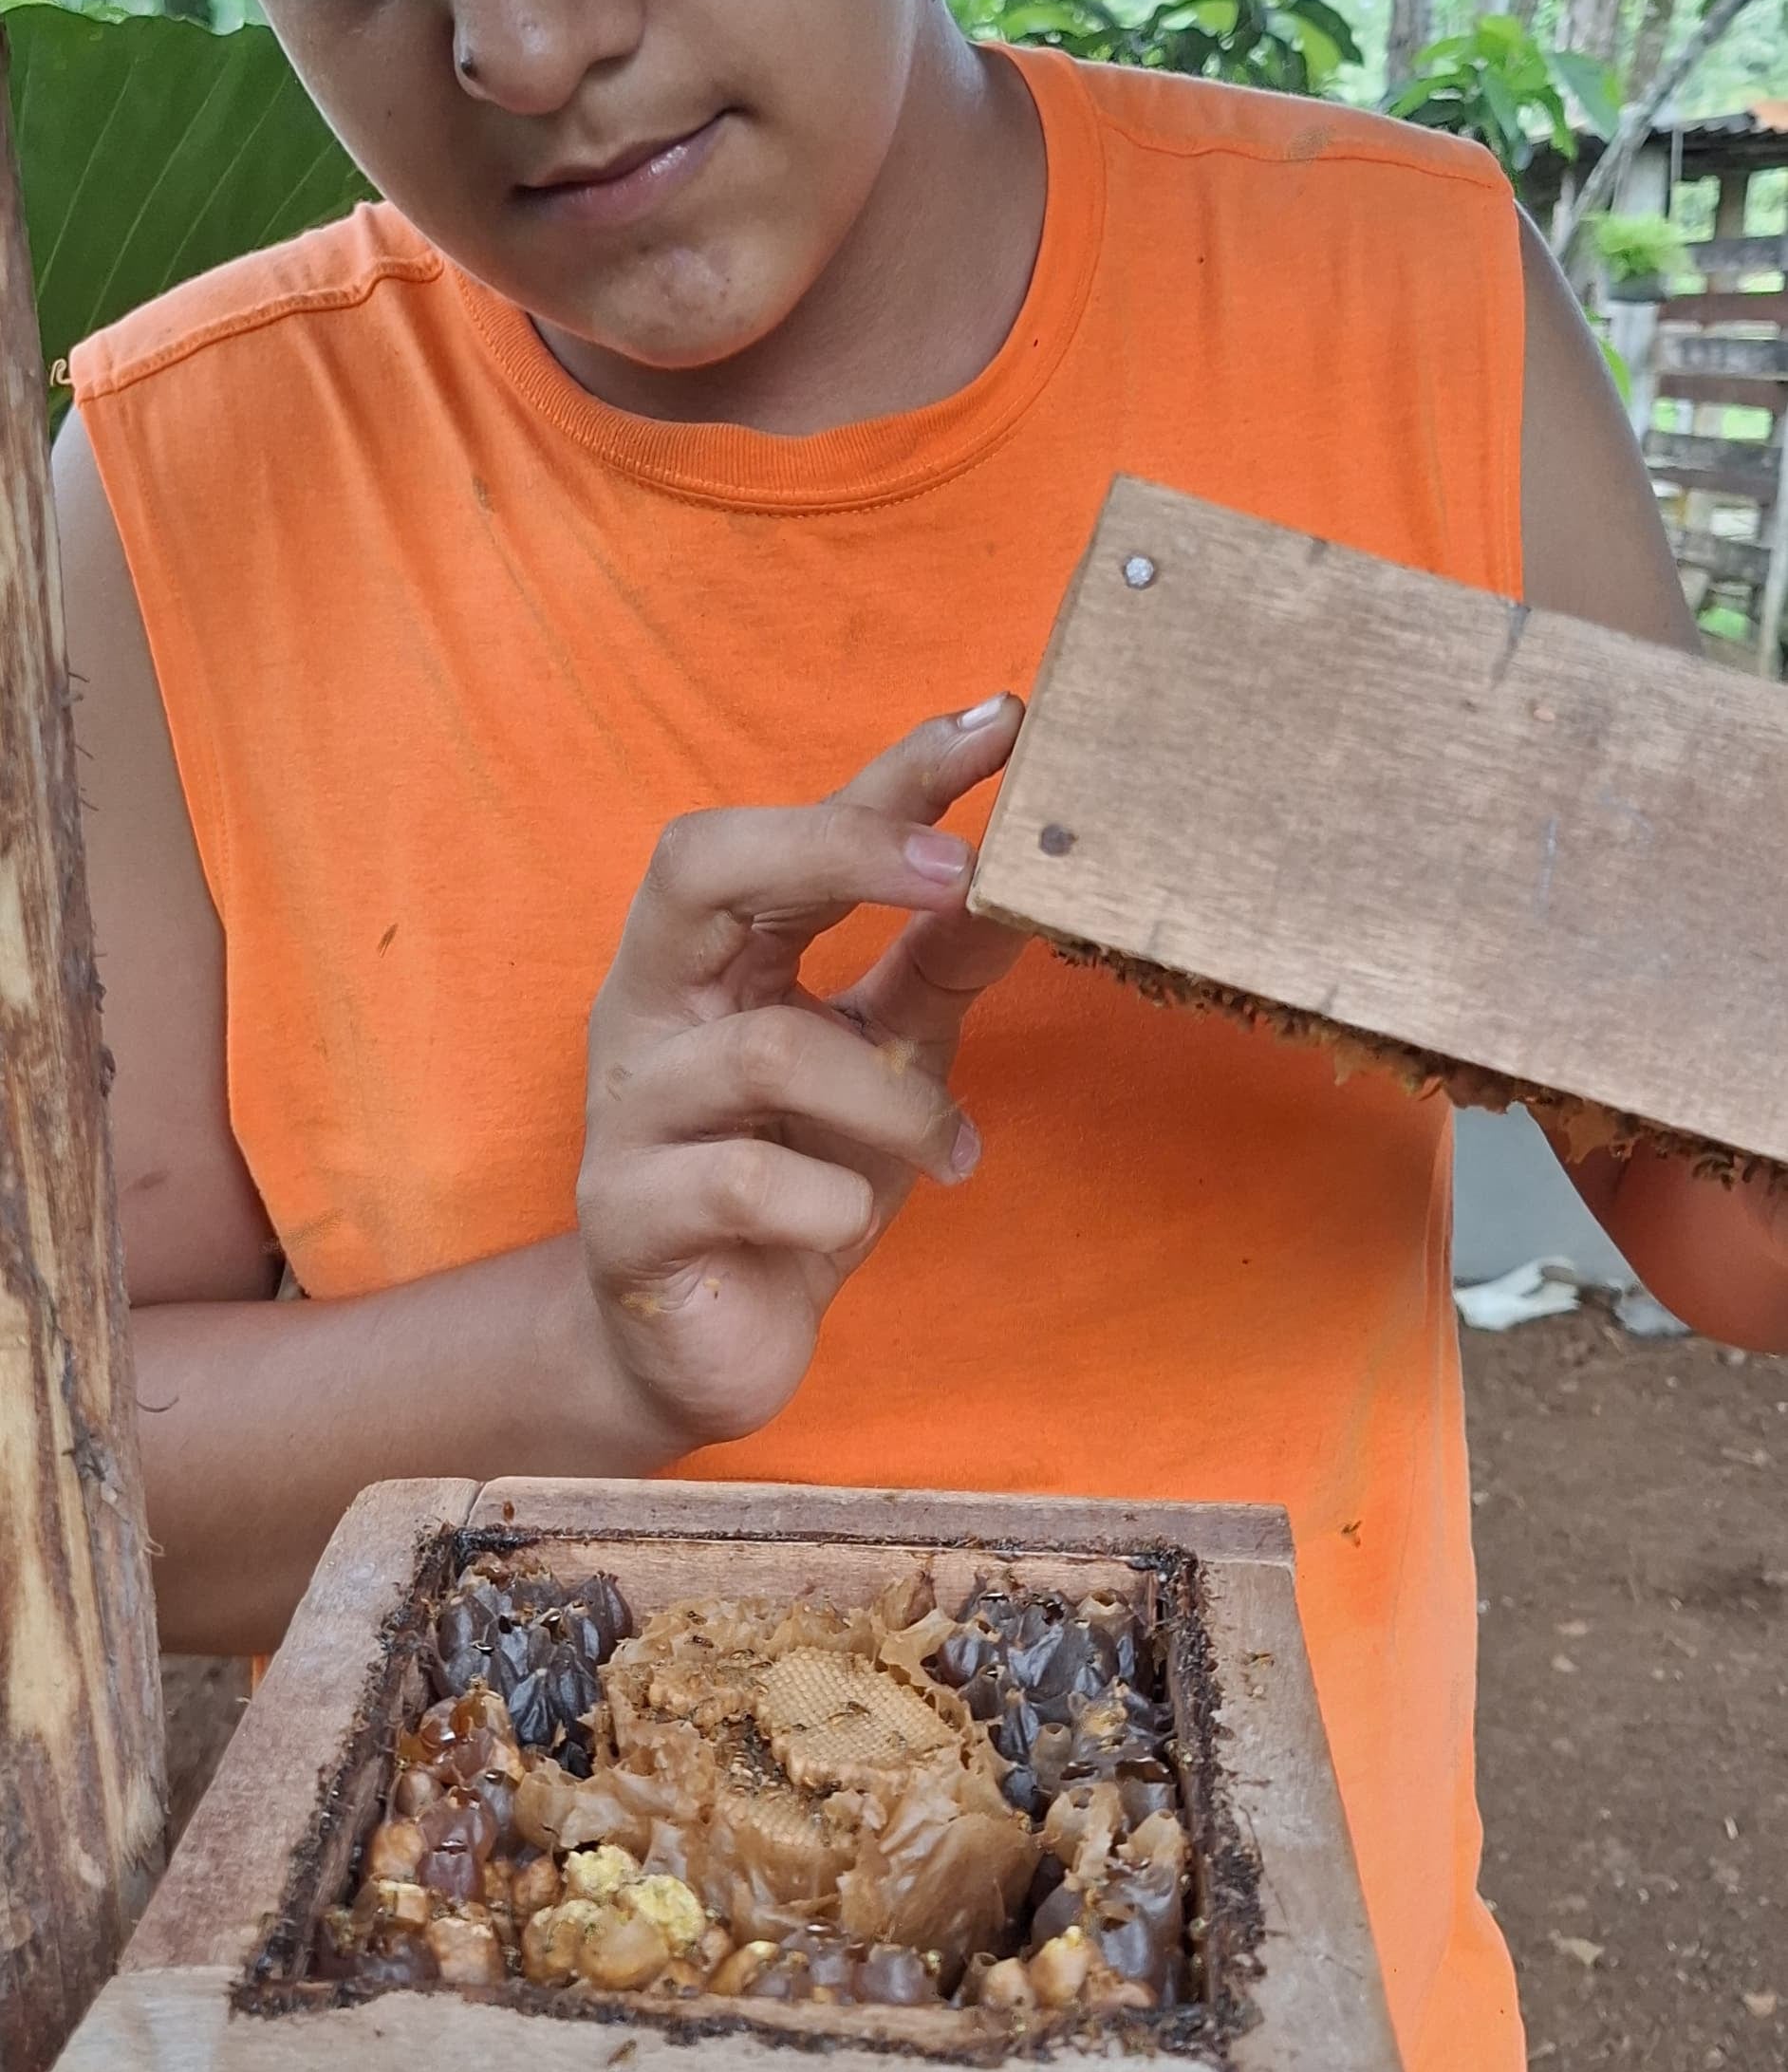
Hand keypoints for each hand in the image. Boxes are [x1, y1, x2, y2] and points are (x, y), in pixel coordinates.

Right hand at [576, 700, 1025, 1453]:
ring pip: (764, 1050)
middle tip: (961, 872)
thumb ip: (941, 963)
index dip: (890, 772)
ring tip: (946, 1147)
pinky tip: (848, 1222)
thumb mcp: (886, 1055)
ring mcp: (625, 1111)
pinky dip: (831, 1203)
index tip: (1003, 724)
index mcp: (706, 955)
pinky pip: (744, 1185)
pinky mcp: (627, 1220)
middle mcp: (646, 1008)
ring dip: (889, 1095)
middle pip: (697, 866)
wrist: (696, 1347)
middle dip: (840, 850)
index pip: (780, 828)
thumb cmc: (790, 1177)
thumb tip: (1034, 871)